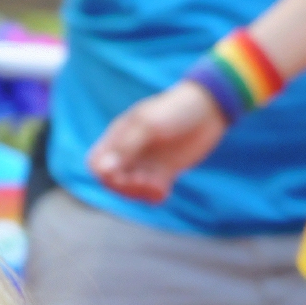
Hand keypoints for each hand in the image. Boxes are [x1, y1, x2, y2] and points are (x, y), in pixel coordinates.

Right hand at [87, 81, 229, 203]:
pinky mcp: (165, 170)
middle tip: (146, 182)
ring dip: (140, 192)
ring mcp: (147, 161)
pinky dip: (155, 195)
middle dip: (125, 187)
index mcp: (118, 136)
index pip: (96, 164)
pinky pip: (152, 191)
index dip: (105, 175)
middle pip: (112, 180)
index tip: (123, 175)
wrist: (209, 108)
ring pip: (131, 188)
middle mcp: (130, 151)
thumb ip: (125, 148)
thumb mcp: (148, 126)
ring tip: (158, 187)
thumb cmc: (174, 110)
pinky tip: (164, 191)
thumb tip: (102, 171)